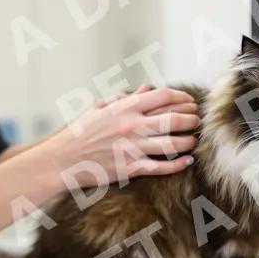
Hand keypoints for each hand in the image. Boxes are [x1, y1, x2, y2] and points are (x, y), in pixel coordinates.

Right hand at [47, 87, 198, 189]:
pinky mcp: (130, 168)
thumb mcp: (99, 108)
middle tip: (197, 120)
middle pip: (173, 119)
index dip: (182, 98)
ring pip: (172, 144)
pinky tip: (187, 161)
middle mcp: (131, 126)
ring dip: (188, 141)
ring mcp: (132, 148)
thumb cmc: (79, 132)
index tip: (189, 101)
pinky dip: (177, 164)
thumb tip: (147, 88)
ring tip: (193, 139)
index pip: (163, 97)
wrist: (61, 160)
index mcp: (125, 108)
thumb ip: (124, 98)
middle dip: (191, 119)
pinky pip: (160, 167)